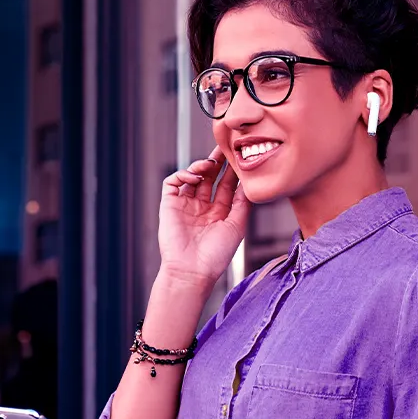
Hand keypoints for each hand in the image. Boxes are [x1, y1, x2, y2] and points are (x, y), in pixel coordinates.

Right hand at [158, 146, 250, 286]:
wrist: (192, 271)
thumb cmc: (216, 255)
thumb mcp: (237, 227)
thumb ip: (242, 203)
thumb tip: (248, 183)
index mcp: (219, 213)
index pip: (226, 186)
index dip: (232, 171)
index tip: (240, 158)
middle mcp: (202, 208)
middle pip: (209, 178)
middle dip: (217, 162)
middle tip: (224, 148)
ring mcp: (185, 206)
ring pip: (192, 177)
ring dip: (200, 166)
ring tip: (209, 164)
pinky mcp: (169, 205)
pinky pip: (172, 183)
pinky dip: (182, 175)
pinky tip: (193, 177)